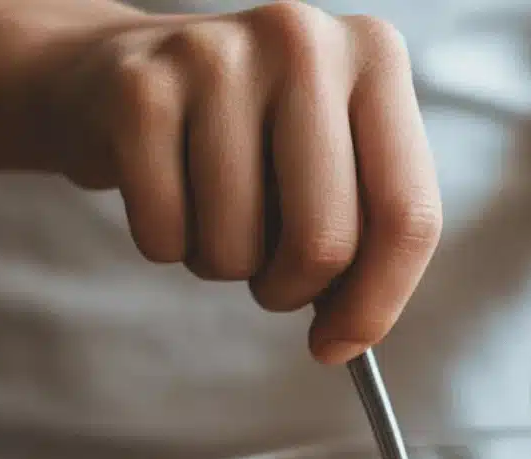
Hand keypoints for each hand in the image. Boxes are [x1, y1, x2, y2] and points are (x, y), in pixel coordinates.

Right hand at [34, 2, 441, 363]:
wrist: (121, 73)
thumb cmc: (249, 137)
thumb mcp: (331, 162)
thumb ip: (366, 239)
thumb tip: (348, 339)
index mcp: (376, 59)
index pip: (409, 215)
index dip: (378, 303)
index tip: (343, 344)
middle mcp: (304, 42)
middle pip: (325, 242)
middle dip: (292, 291)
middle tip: (272, 279)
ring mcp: (217, 57)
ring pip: (238, 247)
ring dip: (223, 265)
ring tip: (215, 212)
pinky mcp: (140, 90)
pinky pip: (165, 234)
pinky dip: (166, 244)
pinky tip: (168, 193)